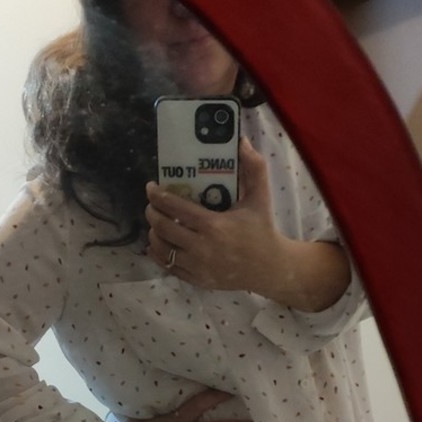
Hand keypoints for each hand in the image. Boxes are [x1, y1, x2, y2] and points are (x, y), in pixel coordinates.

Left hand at [145, 139, 350, 309]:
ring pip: (162, 249)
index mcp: (213, 225)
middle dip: (152, 213)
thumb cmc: (263, 230)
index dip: (157, 196)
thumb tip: (241, 142)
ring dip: (153, 234)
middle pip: (163, 228)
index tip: (151, 187)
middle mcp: (201, 247)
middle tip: (152, 205)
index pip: (175, 207)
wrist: (270, 268)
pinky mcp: (197, 279)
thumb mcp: (260, 197)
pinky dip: (159, 254)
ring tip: (155, 223)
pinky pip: (168, 266)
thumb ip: (254, 168)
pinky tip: (159, 244)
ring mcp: (197, 266)